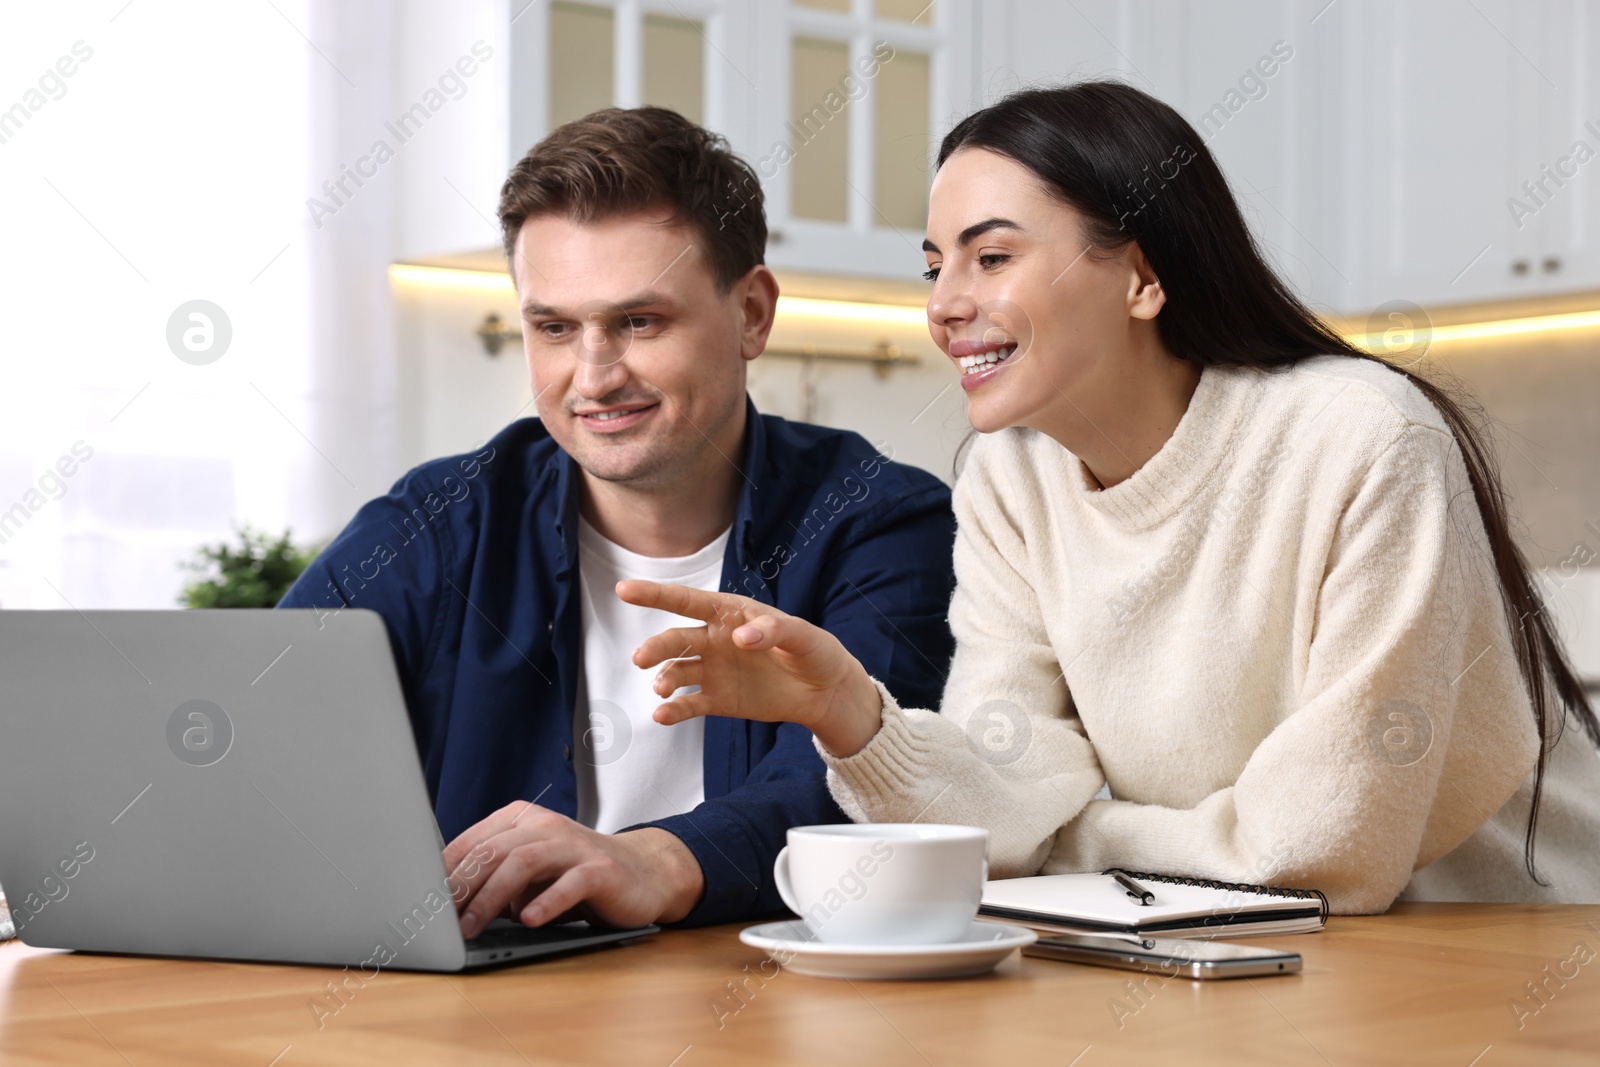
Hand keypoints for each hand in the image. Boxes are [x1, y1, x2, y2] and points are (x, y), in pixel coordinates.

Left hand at [443, 802, 703, 935]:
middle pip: (493, 851)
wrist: (642, 874)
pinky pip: (570, 882)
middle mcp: (547, 826)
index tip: (422, 901)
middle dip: (461, 887)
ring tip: (472, 927)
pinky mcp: (602, 869)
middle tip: (439, 919)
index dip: (444, 872)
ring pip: (523, 862)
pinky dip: (546, 902)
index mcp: (523, 819)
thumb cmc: (575, 876)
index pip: (473, 841)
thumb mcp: (530, 874)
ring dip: (491, 897)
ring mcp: (575, 845)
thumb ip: (495, 879)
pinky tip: (528, 920)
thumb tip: (446, 905)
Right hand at [618, 580, 884, 756]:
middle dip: (656, 647)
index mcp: (731, 614)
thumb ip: (773, 630)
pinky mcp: (719, 700)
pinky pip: (690, 704)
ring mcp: (714, 670)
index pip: (688, 601)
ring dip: (664, 678)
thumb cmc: (814, 651)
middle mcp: (715, 640)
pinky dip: (674, 711)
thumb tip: (740, 636)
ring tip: (661, 690)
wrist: (825, 692)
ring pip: (677, 671)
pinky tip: (663, 716)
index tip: (624, 590)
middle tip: (641, 658)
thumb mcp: (802, 635)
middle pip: (676, 639)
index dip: (655, 594)